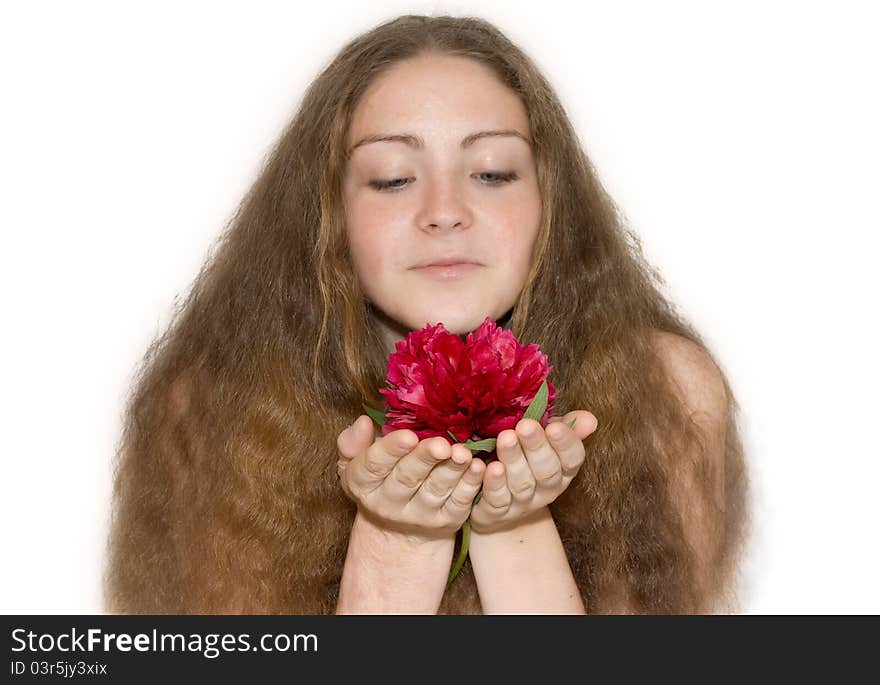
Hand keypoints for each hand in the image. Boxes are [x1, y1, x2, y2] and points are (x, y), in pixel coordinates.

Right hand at [336, 415, 485, 540]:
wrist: (400, 528)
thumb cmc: (381, 479)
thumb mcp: (357, 464)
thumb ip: (353, 443)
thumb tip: (363, 422)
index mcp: (364, 484)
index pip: (375, 465)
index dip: (391, 450)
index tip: (408, 436)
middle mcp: (389, 503)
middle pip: (407, 478)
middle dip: (425, 459)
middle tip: (441, 444)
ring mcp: (420, 515)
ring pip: (436, 490)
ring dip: (451, 471)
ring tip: (462, 453)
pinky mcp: (447, 521)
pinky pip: (460, 502)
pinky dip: (470, 484)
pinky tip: (478, 467)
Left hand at [468, 411, 597, 534]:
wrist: (497, 506)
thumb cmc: (525, 459)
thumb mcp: (546, 440)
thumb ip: (567, 427)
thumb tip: (590, 419)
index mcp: (562, 471)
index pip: (572, 459)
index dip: (566, 444)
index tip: (555, 426)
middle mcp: (546, 491)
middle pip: (546, 472)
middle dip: (536, 447)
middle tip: (525, 426)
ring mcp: (521, 504)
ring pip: (521, 484)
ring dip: (513, 460)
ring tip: (505, 438)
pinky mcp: (496, 513)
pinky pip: (496, 500)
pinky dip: (492, 483)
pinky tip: (486, 466)